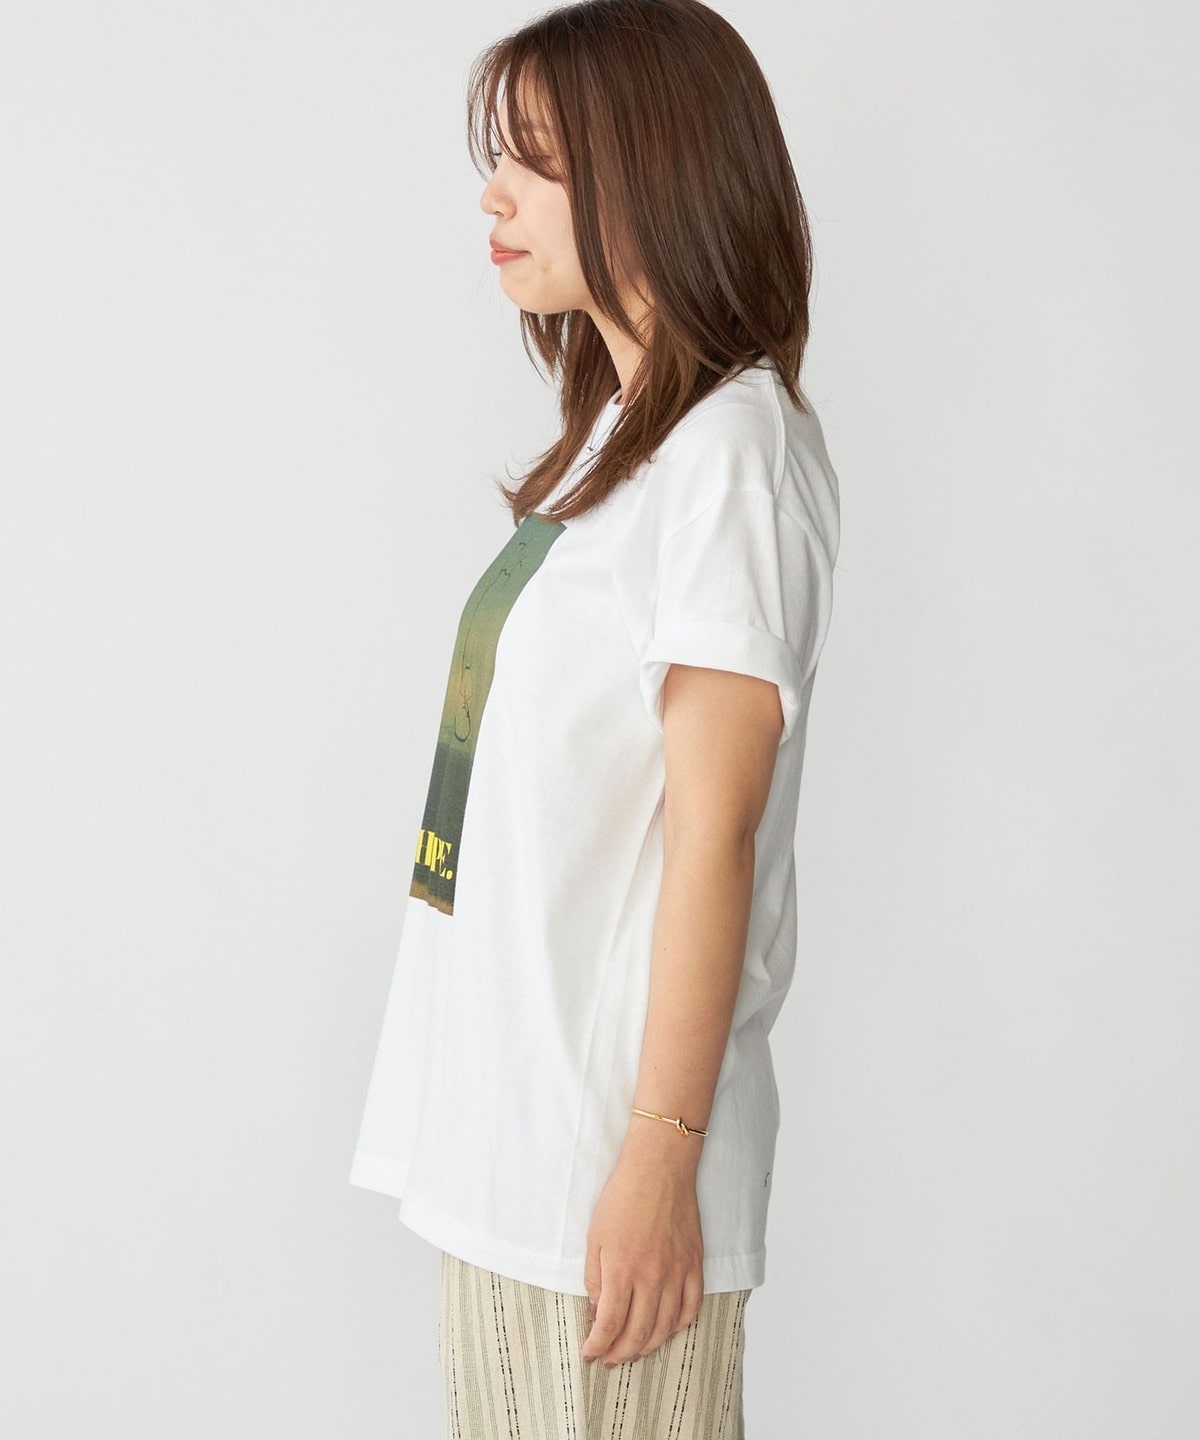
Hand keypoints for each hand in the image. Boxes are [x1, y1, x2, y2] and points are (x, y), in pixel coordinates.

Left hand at [580, 1133, 705, 1366]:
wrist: (659, 1168)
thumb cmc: (622, 1196)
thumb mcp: (595, 1236)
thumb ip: (594, 1278)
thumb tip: (597, 1311)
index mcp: (621, 1271)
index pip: (609, 1325)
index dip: (597, 1346)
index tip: (589, 1354)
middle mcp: (651, 1278)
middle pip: (637, 1334)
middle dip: (619, 1354)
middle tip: (608, 1359)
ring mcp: (676, 1273)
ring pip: (665, 1328)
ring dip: (647, 1346)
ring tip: (633, 1350)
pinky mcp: (694, 1265)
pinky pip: (691, 1307)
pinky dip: (679, 1326)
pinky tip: (667, 1330)